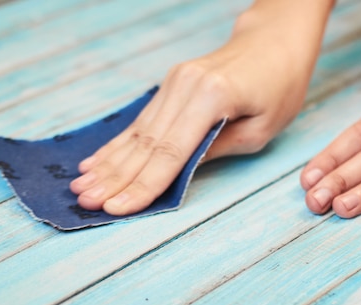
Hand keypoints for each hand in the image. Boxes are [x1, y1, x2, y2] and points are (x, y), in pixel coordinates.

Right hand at [70, 1, 331, 215]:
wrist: (274, 41)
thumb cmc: (279, 87)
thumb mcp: (261, 129)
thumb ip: (215, 149)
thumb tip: (175, 173)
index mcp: (212, 97)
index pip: (170, 153)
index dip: (142, 185)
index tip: (116, 208)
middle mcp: (185, 87)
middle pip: (145, 143)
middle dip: (114, 178)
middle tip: (87, 203)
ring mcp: (174, 83)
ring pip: (136, 133)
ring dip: (108, 163)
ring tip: (81, 187)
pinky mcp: (169, 84)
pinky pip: (140, 121)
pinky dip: (117, 144)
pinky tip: (95, 161)